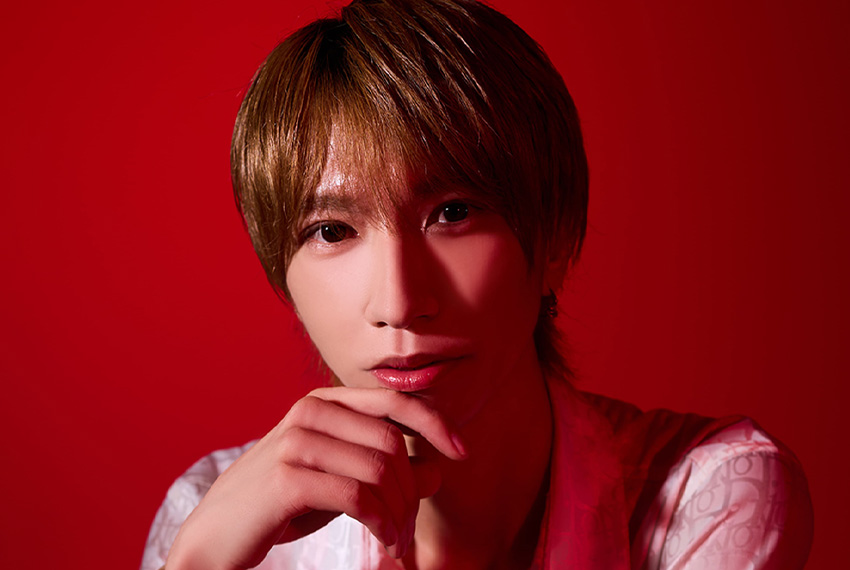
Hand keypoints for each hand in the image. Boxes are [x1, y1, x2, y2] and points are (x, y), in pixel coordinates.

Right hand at [165, 387, 466, 569]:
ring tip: (396, 541)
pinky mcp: (288, 478)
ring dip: (399, 514)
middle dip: (411, 489)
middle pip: (392, 441)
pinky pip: (358, 496)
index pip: (393, 401)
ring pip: (380, 470)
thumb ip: (382, 471)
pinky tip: (384, 541)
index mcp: (323, 402)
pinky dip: (381, 523)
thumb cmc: (280, 507)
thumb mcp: (338, 482)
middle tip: (408, 528)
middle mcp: (310, 411)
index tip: (462, 451)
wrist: (215, 537)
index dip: (434, 422)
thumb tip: (436, 471)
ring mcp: (296, 441)